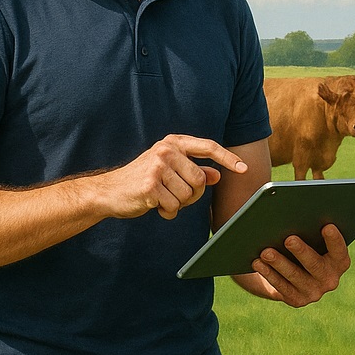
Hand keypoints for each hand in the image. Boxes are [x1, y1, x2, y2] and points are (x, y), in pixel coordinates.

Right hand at [103, 135, 246, 219]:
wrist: (109, 191)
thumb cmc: (143, 180)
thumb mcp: (169, 170)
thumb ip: (193, 170)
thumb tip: (217, 176)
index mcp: (173, 143)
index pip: (208, 147)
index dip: (228, 158)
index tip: (244, 168)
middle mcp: (166, 150)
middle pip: (200, 179)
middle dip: (192, 194)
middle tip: (174, 195)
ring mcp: (157, 167)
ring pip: (188, 195)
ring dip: (178, 204)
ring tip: (161, 198)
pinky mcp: (150, 186)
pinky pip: (174, 206)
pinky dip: (167, 212)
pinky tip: (154, 205)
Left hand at [250, 224, 350, 306]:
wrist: (294, 272)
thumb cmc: (305, 243)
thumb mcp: (312, 236)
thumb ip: (310, 226)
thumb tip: (297, 209)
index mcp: (340, 261)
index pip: (339, 250)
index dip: (334, 239)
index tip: (327, 226)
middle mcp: (330, 279)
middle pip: (315, 264)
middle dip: (301, 251)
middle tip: (289, 239)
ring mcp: (314, 292)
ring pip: (295, 276)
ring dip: (279, 263)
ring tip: (266, 251)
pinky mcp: (297, 300)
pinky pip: (281, 286)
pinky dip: (269, 273)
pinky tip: (257, 262)